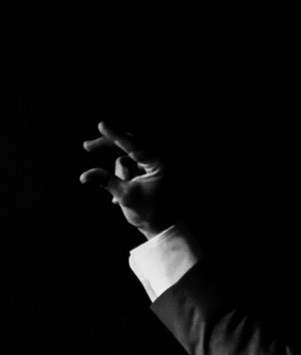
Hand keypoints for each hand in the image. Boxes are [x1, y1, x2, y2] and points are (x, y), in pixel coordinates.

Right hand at [80, 121, 173, 237]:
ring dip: (119, 174)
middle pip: (129, 145)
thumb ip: (106, 181)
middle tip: (87, 147)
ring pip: (127, 159)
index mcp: (159, 163)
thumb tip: (84, 176)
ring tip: (119, 196)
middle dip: (109, 148)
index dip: (115, 135)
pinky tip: (118, 200)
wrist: (163, 229)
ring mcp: (156, 164)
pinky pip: (131, 167)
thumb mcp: (125, 196)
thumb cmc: (149, 214)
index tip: (102, 124)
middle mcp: (161, 159)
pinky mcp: (151, 171)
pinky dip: (123, 178)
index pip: (134, 144)